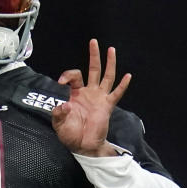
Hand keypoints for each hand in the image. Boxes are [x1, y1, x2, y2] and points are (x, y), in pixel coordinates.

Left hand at [53, 39, 130, 155]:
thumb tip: (66, 105)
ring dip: (109, 63)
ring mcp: (99, 98)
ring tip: (111, 50)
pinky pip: (116, 94)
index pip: (74, 76)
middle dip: (93, 56)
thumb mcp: (59, 124)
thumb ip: (58, 114)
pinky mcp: (107, 106)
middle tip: (94, 42)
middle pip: (93, 70)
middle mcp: (89, 92)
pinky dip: (122, 85)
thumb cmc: (70, 134)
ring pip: (106, 77)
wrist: (83, 145)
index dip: (68, 75)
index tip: (61, 81)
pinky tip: (128, 76)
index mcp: (76, 94)